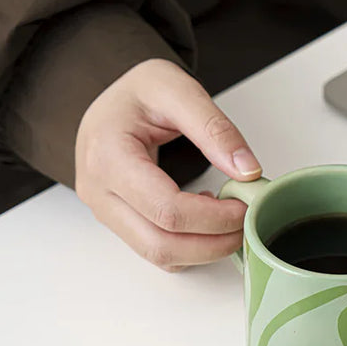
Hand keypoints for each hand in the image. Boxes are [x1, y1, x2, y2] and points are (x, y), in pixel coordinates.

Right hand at [75, 59, 260, 270]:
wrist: (112, 99)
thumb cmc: (138, 91)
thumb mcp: (179, 90)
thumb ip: (215, 129)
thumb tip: (247, 170)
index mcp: (108, 156)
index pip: (166, 209)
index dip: (213, 217)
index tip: (245, 206)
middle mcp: (99, 190)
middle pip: (161, 244)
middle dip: (213, 243)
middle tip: (247, 223)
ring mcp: (104, 209)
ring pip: (157, 255)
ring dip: (202, 249)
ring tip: (230, 221)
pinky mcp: (116, 218)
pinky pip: (154, 248)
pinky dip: (187, 245)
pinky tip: (205, 219)